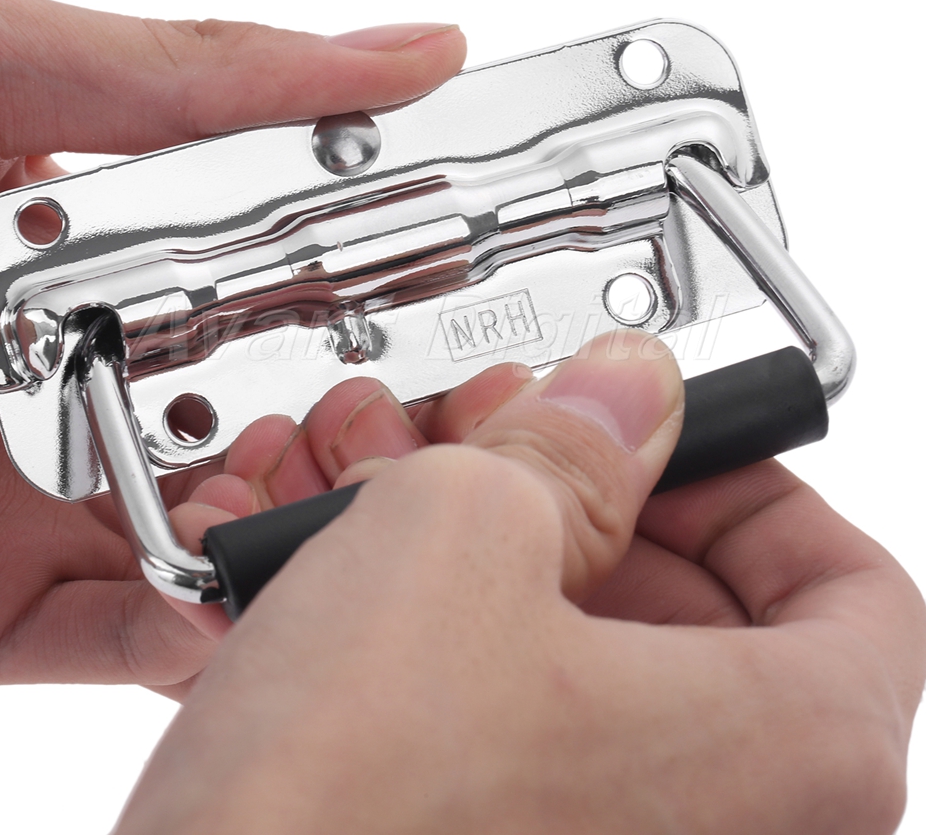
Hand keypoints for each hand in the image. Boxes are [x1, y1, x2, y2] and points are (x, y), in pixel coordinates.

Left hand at [0, 0, 465, 697]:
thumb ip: (207, 72)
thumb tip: (412, 55)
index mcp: (115, 250)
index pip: (301, 289)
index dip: (393, 299)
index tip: (475, 307)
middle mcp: (97, 377)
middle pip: (276, 425)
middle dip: (363, 433)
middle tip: (437, 433)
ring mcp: (45, 497)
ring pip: (220, 544)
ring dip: (294, 538)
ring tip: (344, 513)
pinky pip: (121, 639)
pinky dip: (189, 636)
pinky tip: (236, 609)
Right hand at [120, 331, 924, 833]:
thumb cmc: (334, 804)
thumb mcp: (463, 533)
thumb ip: (567, 441)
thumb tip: (622, 392)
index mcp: (781, 764)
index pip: (851, 586)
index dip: (751, 487)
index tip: (662, 447)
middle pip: (702, 619)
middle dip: (589, 509)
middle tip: (510, 455)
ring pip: (593, 667)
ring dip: (500, 564)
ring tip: (401, 507)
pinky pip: (515, 729)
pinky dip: (452, 646)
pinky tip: (361, 595)